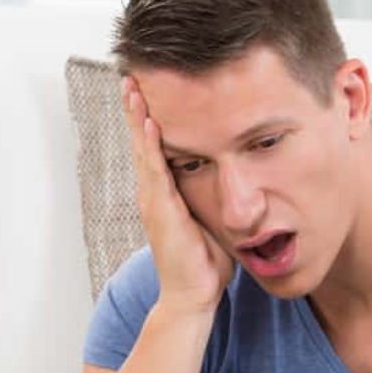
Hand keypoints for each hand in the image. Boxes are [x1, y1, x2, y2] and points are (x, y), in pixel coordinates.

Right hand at [120, 76, 233, 314]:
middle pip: (142, 141)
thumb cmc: (205, 264)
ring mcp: (154, 201)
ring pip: (143, 150)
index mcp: (165, 194)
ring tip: (133, 88)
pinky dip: (152, 146)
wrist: (193, 295)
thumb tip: (240, 185)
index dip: (150, 120)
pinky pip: (155, 171)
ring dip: (139, 119)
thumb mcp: (214, 221)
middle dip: (137, 109)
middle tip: (131, 76)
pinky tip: (152, 124)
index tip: (148, 91)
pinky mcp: (161, 211)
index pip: (155, 148)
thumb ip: (219, 200)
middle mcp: (153, 193)